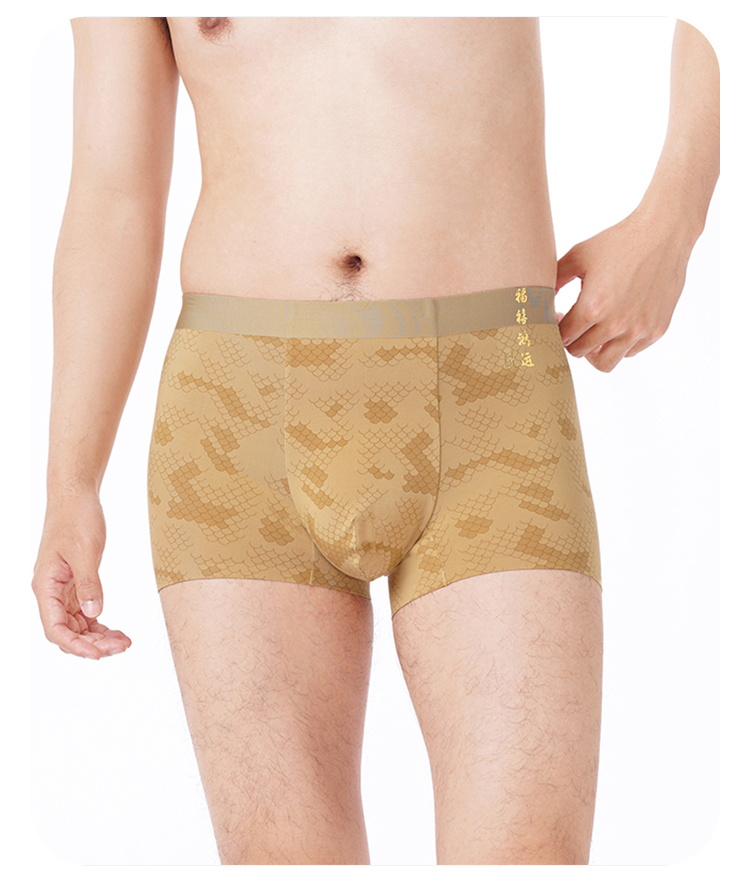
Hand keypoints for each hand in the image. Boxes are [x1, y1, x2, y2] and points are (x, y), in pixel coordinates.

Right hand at [32, 488, 131, 658]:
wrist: (76, 497)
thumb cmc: (76, 518)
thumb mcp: (85, 551)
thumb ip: (89, 583)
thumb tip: (95, 614)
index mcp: (45, 586)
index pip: (54, 629)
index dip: (75, 645)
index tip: (99, 654)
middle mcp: (50, 592)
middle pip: (67, 632)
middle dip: (92, 644)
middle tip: (121, 646)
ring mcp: (63, 590)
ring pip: (77, 626)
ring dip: (98, 637)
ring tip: (124, 642)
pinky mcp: (76, 585)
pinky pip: (85, 614)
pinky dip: (99, 624)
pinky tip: (116, 631)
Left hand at [555, 207, 695, 371]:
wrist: (664, 233)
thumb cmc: (618, 241)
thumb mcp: (578, 256)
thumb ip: (554, 280)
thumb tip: (534, 298)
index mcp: (593, 307)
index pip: (562, 338)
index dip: (554, 329)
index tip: (557, 317)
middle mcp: (616, 324)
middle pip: (579, 352)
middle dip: (571, 339)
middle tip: (573, 324)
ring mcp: (638, 330)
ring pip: (605, 362)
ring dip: (594, 350)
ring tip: (593, 332)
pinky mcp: (656, 330)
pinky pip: (629, 352)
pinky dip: (619, 345)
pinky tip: (616, 324)